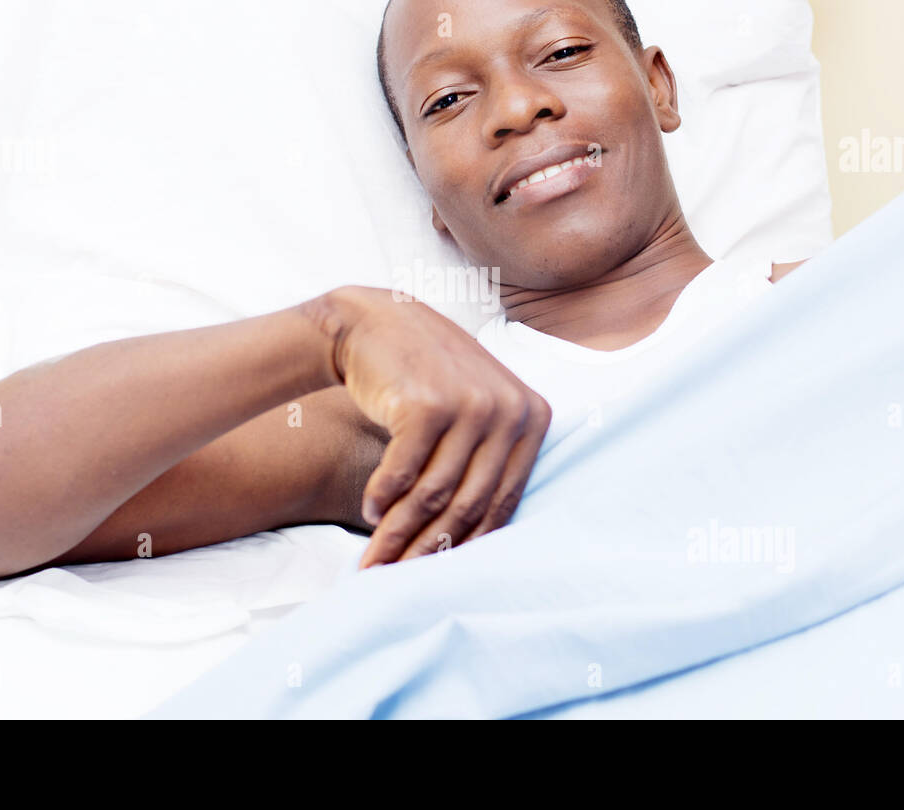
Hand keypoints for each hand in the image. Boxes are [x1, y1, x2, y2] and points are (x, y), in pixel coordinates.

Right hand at [306, 286, 550, 568]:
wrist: (373, 324)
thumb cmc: (424, 378)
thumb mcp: (477, 408)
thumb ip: (490, 461)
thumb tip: (476, 547)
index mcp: (534, 416)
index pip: (503, 502)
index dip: (465, 547)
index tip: (435, 576)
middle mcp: (510, 409)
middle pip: (468, 504)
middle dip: (428, 550)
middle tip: (397, 577)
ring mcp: (472, 404)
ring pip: (433, 495)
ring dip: (398, 533)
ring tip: (374, 559)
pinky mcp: (429, 405)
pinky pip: (402, 474)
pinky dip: (382, 499)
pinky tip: (369, 511)